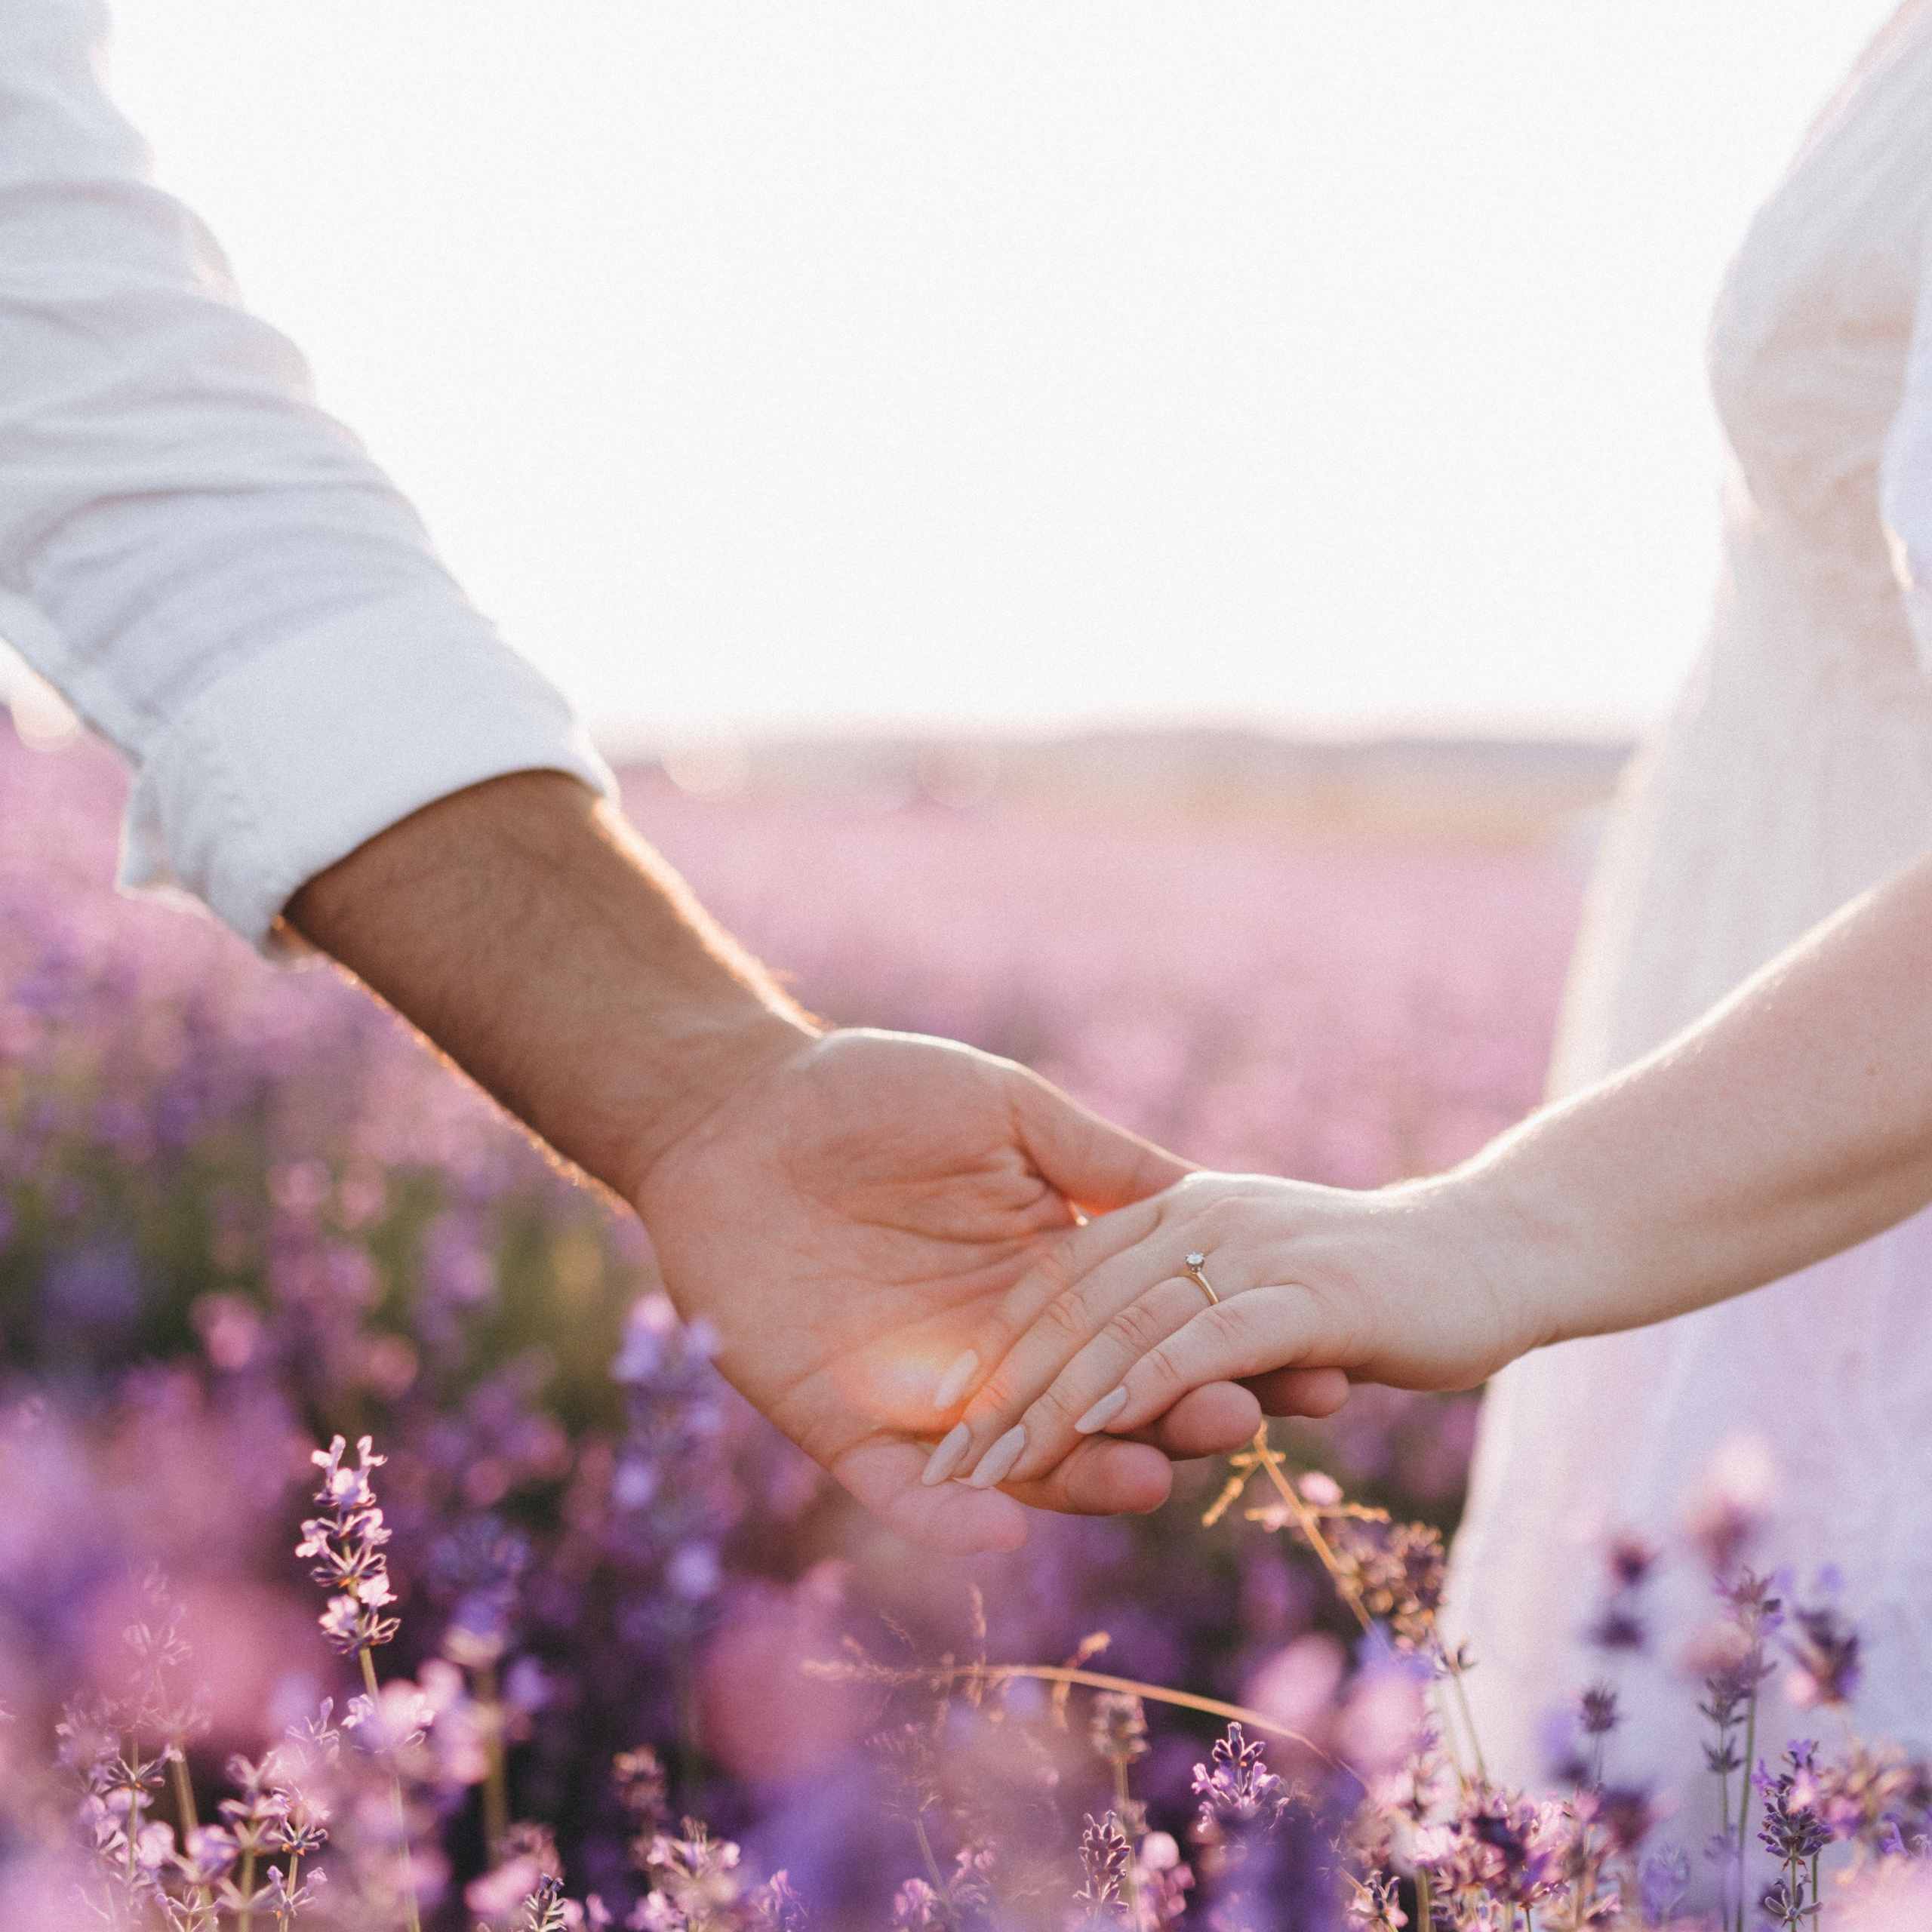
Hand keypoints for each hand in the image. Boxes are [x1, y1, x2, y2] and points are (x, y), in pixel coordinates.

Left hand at [636, 1030, 1299, 1552]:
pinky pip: (894, 1485)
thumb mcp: (1006, 1109)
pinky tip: (994, 1525)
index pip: (1150, 1336)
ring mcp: (924, 1391)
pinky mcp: (839, 1421)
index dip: (1223, 1356)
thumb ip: (1098, 1159)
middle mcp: (999, 1346)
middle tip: (1241, 1424)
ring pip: (1017, 1461)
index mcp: (1045, 1276)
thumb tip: (1205, 1189)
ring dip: (1079, 1479)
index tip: (1315, 1367)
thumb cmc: (871, 1089)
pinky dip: (940, 1514)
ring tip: (1145, 1482)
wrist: (734, 1110)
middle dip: (1171, 1421)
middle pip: (1100, 1407)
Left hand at [924, 1168, 1539, 1492]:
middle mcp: (1194, 1221)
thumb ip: (1184, 1304)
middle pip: (1075, 1305)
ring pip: (1123, 1324)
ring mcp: (1247, 1252)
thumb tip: (1112, 1371)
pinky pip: (1204, 1336)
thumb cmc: (1371, 1277)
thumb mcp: (1255, 1280)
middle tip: (946, 1460)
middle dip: (1004, 1387)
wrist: (1491, 1252)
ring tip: (992, 1461)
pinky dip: (1146, 1379)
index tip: (948, 1415)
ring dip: (1052, 1400)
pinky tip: (1095, 1426)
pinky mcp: (1305, 1292)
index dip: (1002, 1346)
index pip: (1064, 1278)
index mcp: (1172, 1211)